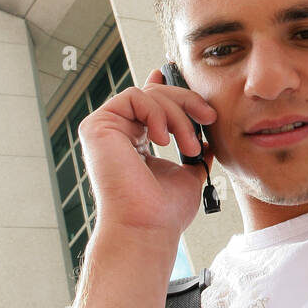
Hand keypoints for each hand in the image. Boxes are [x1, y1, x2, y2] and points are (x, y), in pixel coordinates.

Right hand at [76, 67, 217, 240]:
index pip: (146, 104)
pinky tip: (163, 140)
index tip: (181, 78)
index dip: (163, 87)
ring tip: (189, 146)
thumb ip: (193, 153)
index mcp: (135, 142)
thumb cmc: (164, 212)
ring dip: (178, 115)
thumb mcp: (188, 175)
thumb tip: (206, 140)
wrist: (147, 228)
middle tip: (209, 118)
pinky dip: (157, 113)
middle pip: (154, 94)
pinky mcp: (97, 126)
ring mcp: (105, 129)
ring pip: (148, 94)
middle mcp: (118, 134)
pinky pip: (134, 97)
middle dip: (187, 102)